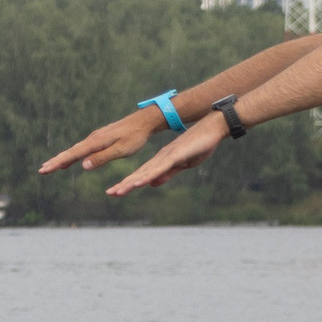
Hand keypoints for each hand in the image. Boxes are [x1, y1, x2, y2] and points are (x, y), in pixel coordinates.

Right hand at [40, 109, 166, 175]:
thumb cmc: (135, 138)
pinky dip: (73, 156)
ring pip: (75, 150)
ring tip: (50, 167)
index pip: (73, 155)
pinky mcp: (99, 139)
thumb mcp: (121, 150)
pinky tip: (70, 162)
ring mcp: (95, 138)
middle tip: (42, 171)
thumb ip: (102, 158)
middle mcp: (92, 139)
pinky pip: (82, 149)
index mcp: (95, 142)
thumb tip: (83, 166)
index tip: (45, 169)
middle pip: (70, 152)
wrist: (143, 122)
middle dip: (56, 162)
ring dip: (62, 159)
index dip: (58, 163)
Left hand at [101, 117, 228, 194]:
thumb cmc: (200, 144)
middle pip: (139, 174)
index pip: (142, 174)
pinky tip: (137, 183)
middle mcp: (160, 158)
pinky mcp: (175, 155)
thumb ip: (168, 173)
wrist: (212, 128)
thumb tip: (152, 184)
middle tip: (110, 193)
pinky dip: (147, 177)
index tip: (115, 191)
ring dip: (131, 182)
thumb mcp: (183, 163)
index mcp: (162, 161)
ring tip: (117, 192)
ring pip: (145, 172)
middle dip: (124, 184)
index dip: (128, 183)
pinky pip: (159, 168)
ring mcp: (166, 156)